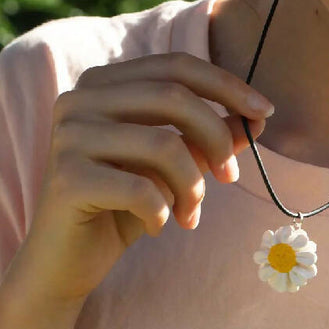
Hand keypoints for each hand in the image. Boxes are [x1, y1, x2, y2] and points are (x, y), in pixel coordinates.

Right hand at [4, 51, 273, 304]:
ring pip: (164, 145)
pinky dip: (162, 213)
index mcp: (102, 85)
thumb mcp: (170, 170)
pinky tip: (156, 227)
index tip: (265, 113)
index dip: (226, 85)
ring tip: (190, 215)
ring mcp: (68, 136)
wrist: (64, 262)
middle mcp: (78, 99)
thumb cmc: (120, 210)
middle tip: (231, 177)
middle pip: (174, 97)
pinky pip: (141, 190)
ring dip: (193, 187)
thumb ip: (205, 139)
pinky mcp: (66, 178)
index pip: (175, 66)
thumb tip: (257, 117)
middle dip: (216, 138)